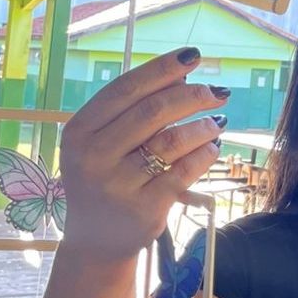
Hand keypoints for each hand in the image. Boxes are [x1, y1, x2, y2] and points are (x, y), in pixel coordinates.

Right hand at [57, 47, 227, 263]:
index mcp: (79, 131)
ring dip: (203, 125)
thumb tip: (184, 74)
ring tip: (217, 121)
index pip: (126, 89)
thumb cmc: (106, 178)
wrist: (97, 242)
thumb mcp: (104, 143)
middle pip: (153, 111)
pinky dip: (206, 153)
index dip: (162, 69)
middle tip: (218, 92)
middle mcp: (93, 156)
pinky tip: (213, 146)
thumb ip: (135, 109)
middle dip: (193, 95)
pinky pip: (186, 170)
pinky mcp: (145, 208)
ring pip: (173, 141)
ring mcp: (118, 185)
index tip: (193, 55)